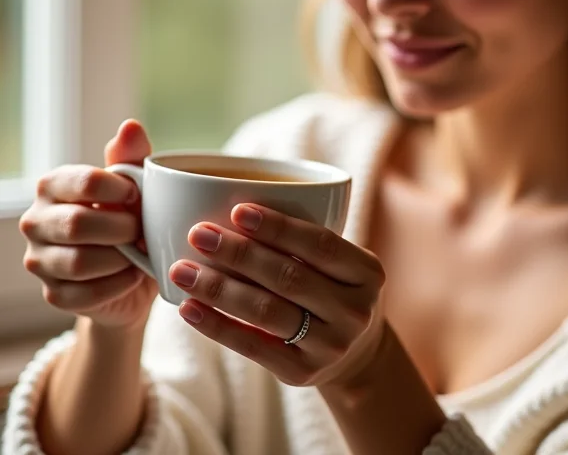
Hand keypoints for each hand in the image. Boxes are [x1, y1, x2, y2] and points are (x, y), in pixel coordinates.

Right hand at [19, 120, 158, 329]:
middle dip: (121, 228)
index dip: (119, 190)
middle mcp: (37, 221)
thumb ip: (132, 157)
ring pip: (79, 262)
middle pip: (77, 225)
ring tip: (138, 253)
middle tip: (142, 230)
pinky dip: (119, 285)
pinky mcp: (53, 294)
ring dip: (121, 259)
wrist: (135, 270)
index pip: (83, 181)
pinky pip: (87, 294)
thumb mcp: (136, 184)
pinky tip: (132, 275)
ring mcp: (39, 260)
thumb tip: (130, 126)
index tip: (139, 197)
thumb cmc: (131, 216)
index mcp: (54, 185)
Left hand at [168, 203, 386, 388]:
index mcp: (367, 271)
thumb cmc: (334, 290)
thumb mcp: (341, 264)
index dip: (278, 227)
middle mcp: (355, 310)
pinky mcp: (303, 374)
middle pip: (288, 277)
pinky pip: (253, 347)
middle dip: (238, 254)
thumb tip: (232, 212)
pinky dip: (217, 326)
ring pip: (266, 312)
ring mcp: (331, 346)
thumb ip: (305, 242)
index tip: (237, 211)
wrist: (355, 355)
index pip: (320, 244)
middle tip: (198, 234)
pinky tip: (189, 308)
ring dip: (219, 288)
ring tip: (182, 270)